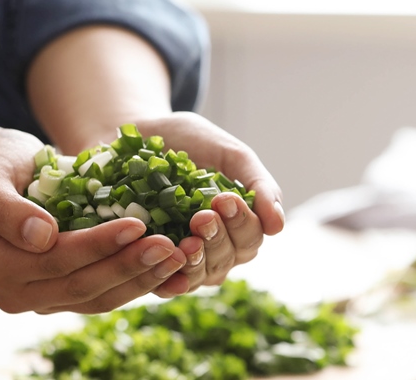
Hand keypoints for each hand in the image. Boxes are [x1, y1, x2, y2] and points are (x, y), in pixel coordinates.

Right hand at [0, 129, 185, 313]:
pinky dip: (136, 282)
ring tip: (178, 258)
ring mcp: (42, 296)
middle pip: (80, 286)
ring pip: (98, 298)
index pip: (54, 260)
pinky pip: (104, 294)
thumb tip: (42, 238)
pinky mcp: (65, 293)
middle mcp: (14, 292)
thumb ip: (5, 208)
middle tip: (171, 247)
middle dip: (128, 267)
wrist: (4, 173)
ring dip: (140, 280)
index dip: (97, 245)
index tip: (137, 224)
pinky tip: (167, 269)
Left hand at [133, 112, 284, 296]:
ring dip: (197, 261)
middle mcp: (212, 244)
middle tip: (202, 216)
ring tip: (187, 241)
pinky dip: (168, 278)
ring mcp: (182, 254)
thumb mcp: (229, 154)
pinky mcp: (150, 259)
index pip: (249, 238)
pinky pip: (163, 282)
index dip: (241, 223)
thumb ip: (258, 185)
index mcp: (235, 222)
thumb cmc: (188, 141)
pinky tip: (166, 264)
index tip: (224, 199)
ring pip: (200, 275)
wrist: (138, 133)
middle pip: (227, 259)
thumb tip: (278, 226)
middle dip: (218, 239)